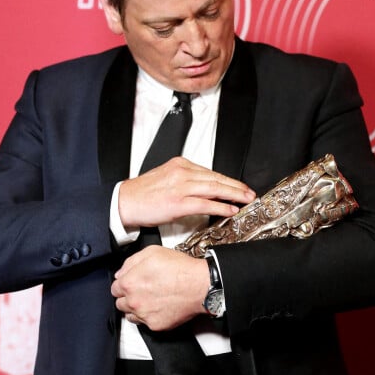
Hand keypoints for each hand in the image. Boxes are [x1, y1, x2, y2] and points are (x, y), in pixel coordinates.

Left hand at [111, 246, 208, 330]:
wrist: (200, 286)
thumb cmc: (180, 268)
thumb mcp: (152, 252)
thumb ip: (131, 262)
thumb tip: (121, 272)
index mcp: (129, 283)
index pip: (114, 288)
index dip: (124, 284)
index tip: (132, 283)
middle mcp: (133, 301)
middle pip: (120, 303)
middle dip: (128, 297)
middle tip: (142, 291)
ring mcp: (144, 315)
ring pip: (129, 315)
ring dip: (135, 308)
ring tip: (149, 300)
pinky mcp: (155, 325)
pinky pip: (144, 324)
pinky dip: (148, 316)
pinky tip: (158, 307)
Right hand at [118, 156, 254, 228]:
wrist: (124, 202)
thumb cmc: (143, 194)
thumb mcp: (166, 178)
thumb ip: (185, 180)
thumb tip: (204, 189)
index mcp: (180, 165)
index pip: (210, 172)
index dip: (228, 180)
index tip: (239, 186)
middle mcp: (182, 172)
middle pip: (216, 178)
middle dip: (236, 186)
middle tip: (249, 193)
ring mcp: (181, 187)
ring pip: (214, 188)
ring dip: (233, 195)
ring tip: (245, 200)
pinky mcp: (178, 202)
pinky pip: (205, 203)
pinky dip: (220, 206)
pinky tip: (230, 210)